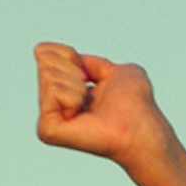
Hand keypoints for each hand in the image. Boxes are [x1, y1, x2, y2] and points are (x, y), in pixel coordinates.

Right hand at [32, 42, 168, 164]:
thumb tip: (71, 59)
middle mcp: (53, 107)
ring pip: (48, 75)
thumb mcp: (117, 71)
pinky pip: (52, 90)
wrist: (140, 126)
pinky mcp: (47, 130)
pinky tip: (84, 115)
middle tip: (93, 95)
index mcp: (66, 93)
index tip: (89, 74)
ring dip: (77, 85)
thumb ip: (94, 64)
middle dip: (73, 70)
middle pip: (44, 63)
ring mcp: (48, 121)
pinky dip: (74, 96)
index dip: (69, 55)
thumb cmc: (136, 102)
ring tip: (92, 107)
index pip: (45, 55)